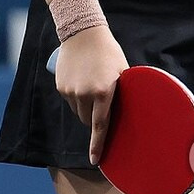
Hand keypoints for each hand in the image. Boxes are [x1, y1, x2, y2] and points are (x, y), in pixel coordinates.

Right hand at [55, 24, 128, 164]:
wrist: (83, 32)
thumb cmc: (108, 51)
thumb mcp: (122, 69)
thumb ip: (122, 90)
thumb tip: (132, 108)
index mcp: (104, 91)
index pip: (101, 125)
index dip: (98, 145)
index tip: (95, 160)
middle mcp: (85, 94)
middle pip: (88, 120)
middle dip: (95, 116)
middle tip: (102, 99)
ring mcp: (71, 91)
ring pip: (78, 111)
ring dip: (85, 106)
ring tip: (91, 83)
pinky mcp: (61, 87)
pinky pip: (70, 100)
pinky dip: (75, 96)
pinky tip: (81, 80)